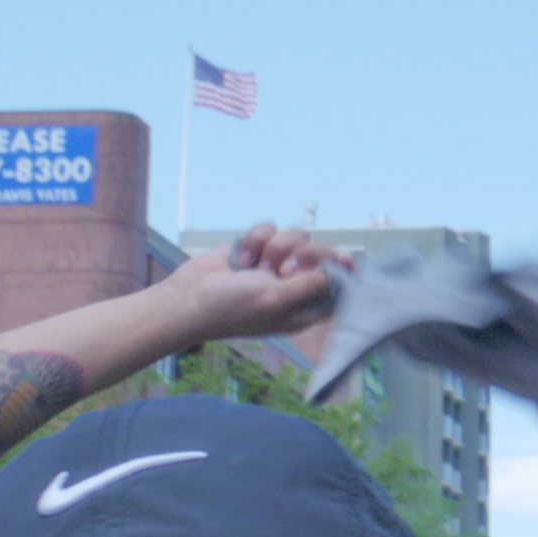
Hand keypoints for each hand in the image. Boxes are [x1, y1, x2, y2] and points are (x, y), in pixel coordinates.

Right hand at [158, 224, 347, 345]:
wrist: (190, 295)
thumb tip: (340, 271)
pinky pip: (270, 228)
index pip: (339, 288)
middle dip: (305, 256)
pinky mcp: (257, 247)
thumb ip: (310, 284)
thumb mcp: (277, 300)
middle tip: (283, 270)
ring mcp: (275, 263)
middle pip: (322, 255)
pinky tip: (241, 258)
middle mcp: (294, 284)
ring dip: (275, 248)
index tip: (347, 259)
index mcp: (305, 306)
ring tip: (256, 267)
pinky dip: (255, 239)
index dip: (346, 273)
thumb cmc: (233, 307)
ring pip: (296, 236)